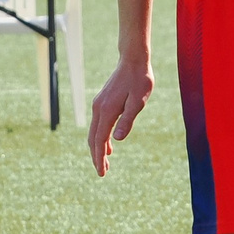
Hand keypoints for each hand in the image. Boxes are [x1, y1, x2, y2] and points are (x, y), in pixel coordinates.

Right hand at [89, 55, 155, 175]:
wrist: (133, 60)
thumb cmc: (140, 80)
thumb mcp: (138, 101)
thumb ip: (128, 120)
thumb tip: (118, 139)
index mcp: (107, 111)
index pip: (100, 140)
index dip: (100, 158)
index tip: (101, 173)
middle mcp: (99, 109)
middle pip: (93, 139)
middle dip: (97, 157)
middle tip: (103, 173)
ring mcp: (99, 105)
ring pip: (94, 132)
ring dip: (98, 148)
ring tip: (105, 163)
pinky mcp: (102, 102)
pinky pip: (98, 124)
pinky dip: (100, 137)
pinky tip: (109, 144)